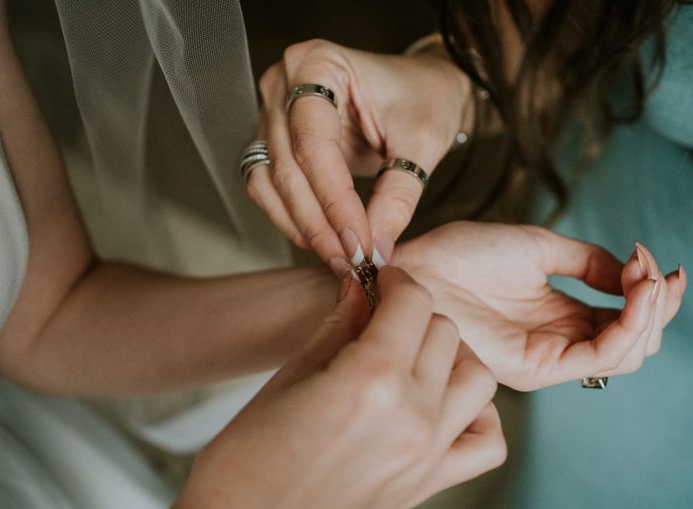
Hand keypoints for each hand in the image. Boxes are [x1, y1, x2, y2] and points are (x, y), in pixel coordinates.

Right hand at [152, 267, 504, 508]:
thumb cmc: (248, 460)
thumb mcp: (289, 376)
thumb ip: (338, 327)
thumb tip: (362, 290)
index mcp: (369, 380)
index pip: (414, 301)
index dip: (397, 282)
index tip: (382, 284)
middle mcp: (411, 415)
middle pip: (446, 333)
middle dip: (416, 315)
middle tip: (386, 320)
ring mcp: (427, 453)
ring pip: (478, 377)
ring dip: (450, 358)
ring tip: (415, 359)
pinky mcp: (430, 484)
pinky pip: (487, 442)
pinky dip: (476, 416)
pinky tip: (442, 406)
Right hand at [249, 39, 470, 270]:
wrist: (420, 91)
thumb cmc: (423, 99)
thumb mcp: (422, 141)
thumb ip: (399, 193)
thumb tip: (376, 244)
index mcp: (317, 63)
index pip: (314, 143)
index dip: (335, 201)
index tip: (360, 243)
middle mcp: (284, 84)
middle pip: (287, 167)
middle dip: (320, 223)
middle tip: (353, 260)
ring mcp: (272, 113)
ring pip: (270, 183)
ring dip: (302, 228)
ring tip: (341, 257)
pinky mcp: (274, 142)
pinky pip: (269, 189)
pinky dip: (294, 220)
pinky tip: (324, 241)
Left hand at [394, 222, 687, 390]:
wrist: (418, 268)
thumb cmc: (462, 254)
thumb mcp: (537, 247)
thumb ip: (587, 262)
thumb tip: (633, 272)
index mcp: (559, 313)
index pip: (623, 319)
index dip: (651, 294)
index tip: (656, 260)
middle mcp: (558, 340)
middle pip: (634, 342)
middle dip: (659, 306)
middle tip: (659, 270)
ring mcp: (548, 356)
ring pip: (625, 354)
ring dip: (650, 314)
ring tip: (648, 277)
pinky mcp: (535, 367)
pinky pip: (599, 357)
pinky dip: (629, 326)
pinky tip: (635, 292)